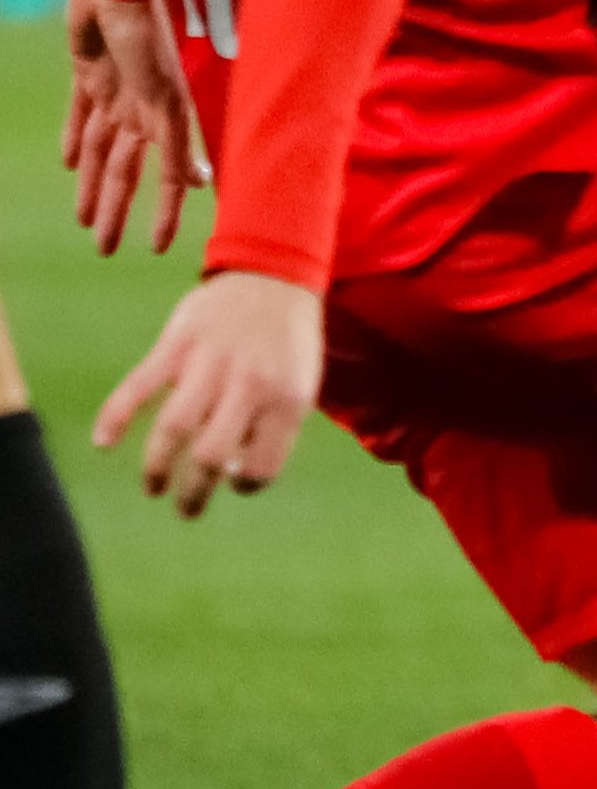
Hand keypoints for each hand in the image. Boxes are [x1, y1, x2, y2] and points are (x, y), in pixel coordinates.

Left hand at [64, 0, 201, 255]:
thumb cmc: (146, 32)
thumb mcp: (166, 93)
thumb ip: (177, 138)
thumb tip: (197, 183)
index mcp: (165, 116)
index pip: (165, 176)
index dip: (165, 211)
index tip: (158, 247)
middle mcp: (142, 109)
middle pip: (124, 170)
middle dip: (116, 209)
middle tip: (105, 247)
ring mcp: (115, 92)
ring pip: (100, 150)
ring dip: (92, 184)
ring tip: (85, 219)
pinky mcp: (89, 73)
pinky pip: (80, 114)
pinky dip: (74, 138)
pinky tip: (70, 163)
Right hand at [94, 269, 321, 515]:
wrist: (273, 277)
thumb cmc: (287, 342)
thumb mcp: (301, 385)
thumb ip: (274, 428)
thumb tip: (231, 474)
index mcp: (286, 399)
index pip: (262, 465)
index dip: (246, 484)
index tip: (234, 481)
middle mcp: (249, 385)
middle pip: (211, 454)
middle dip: (194, 492)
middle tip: (186, 510)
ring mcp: (209, 364)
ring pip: (173, 428)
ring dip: (157, 467)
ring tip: (154, 489)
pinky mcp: (177, 345)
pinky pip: (139, 386)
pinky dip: (115, 416)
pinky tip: (103, 443)